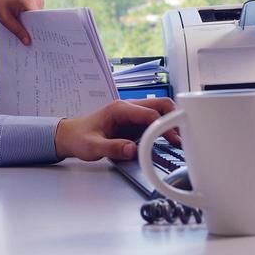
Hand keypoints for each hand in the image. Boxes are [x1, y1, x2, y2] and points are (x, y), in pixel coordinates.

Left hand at [0, 0, 43, 44]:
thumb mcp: (5, 17)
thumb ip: (17, 30)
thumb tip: (28, 42)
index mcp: (30, 2)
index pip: (39, 20)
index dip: (37, 32)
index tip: (35, 43)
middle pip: (39, 19)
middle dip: (34, 30)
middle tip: (29, 43)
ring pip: (37, 17)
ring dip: (31, 24)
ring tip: (26, 35)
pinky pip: (35, 12)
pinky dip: (30, 19)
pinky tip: (24, 26)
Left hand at [54, 98, 177, 161]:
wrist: (69, 135)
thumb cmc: (79, 138)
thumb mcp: (92, 147)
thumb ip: (112, 148)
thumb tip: (132, 150)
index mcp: (119, 109)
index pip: (150, 113)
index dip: (164, 125)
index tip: (175, 138)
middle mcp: (128, 107)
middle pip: (160, 105)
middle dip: (174, 118)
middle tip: (185, 136)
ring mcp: (132, 113)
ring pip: (159, 110)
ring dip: (171, 122)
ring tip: (180, 140)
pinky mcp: (133, 122)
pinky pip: (153, 120)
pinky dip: (164, 128)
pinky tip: (169, 140)